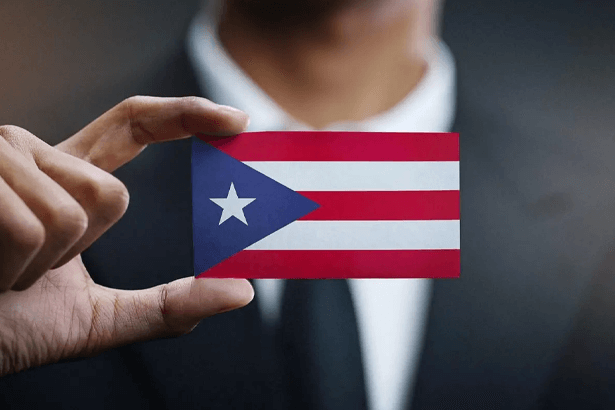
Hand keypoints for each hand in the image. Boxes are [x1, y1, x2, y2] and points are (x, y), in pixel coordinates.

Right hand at [0, 96, 253, 375]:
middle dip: (78, 251)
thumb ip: (168, 306)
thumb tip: (242, 291)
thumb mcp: (98, 319)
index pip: (133, 124)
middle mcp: (34, 153)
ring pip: (71, 214)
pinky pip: (30, 227)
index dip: (186, 115)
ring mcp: (0, 157)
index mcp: (65, 175)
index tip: (237, 120)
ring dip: (38, 266)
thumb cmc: (9, 325)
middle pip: (111, 195)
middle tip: (30, 271)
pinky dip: (11, 270)